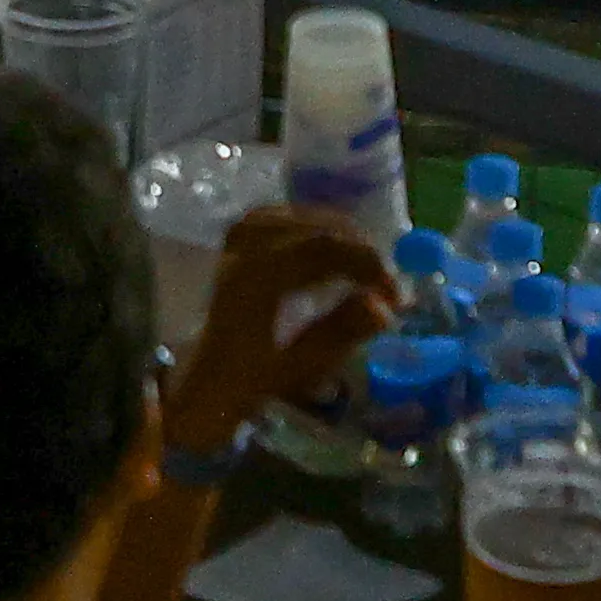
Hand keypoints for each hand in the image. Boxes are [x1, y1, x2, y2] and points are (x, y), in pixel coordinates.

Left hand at [166, 200, 398, 452]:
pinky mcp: (240, 240)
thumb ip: (340, 333)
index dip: (369, 264)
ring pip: (305, 218)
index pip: (325, 247)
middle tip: (388, 288)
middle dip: (362, 252)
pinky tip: (334, 255)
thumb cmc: (249, 381)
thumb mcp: (297, 367)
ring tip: (367, 274)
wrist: (204, 383)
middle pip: (318, 226)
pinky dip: (318, 232)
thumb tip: (382, 306)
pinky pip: (288, 218)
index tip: (396, 296)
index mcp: (256, 276)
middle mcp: (246, 246)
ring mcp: (240, 238)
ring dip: (344, 240)